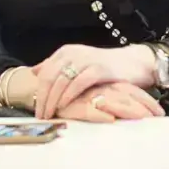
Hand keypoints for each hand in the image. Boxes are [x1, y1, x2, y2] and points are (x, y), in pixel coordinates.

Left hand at [32, 44, 156, 118]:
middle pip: (49, 77)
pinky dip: (69, 95)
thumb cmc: (104, 66)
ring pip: (61, 81)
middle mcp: (73, 53)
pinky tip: (65, 106)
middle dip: (43, 98)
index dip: (37, 91)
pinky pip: (78, 83)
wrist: (133, 63)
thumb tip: (34, 71)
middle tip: (41, 116)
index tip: (36, 109)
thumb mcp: (77, 62)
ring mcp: (86, 60)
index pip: (44, 72)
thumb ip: (57, 66)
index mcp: (66, 51)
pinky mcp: (99, 69)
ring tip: (51, 115)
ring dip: (53, 100)